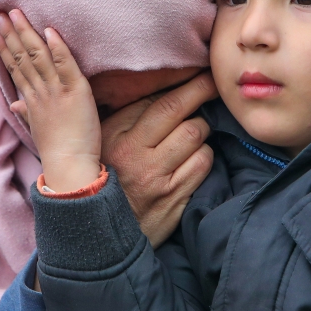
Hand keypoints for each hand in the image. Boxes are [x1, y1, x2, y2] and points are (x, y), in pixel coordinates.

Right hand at [0, 10, 101, 192]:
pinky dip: (58, 47)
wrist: (70, 166)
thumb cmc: (58, 150)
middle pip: (21, 57)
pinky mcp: (76, 91)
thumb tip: (16, 103)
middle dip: (10, 33)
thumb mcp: (38, 128)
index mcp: (31, 100)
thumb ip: (27, 112)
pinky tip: (49, 31)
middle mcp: (39, 92)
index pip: (14, 68)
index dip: (4, 47)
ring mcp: (56, 91)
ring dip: (26, 33)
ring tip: (16, 13)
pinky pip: (64, 65)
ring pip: (37, 56)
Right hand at [102, 72, 217, 246]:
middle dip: (201, 97)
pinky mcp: (175, 199)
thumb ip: (130, 115)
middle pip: (183, 115)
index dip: (190, 85)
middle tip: (210, 90)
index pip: (161, 102)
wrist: (101, 235)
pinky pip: (203, 166)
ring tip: (190, 136)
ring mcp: (159, 180)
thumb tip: (165, 87)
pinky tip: (192, 159)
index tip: (204, 75)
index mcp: (117, 137)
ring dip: (200, 133)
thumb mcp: (105, 143)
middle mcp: (137, 157)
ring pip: (198, 138)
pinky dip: (203, 157)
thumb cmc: (106, 178)